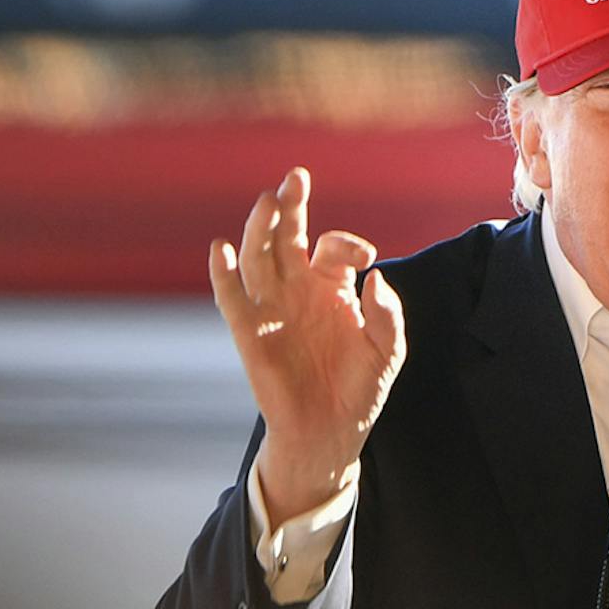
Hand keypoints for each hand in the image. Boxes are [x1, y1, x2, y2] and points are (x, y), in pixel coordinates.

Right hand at [209, 167, 405, 525]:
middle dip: (291, 207)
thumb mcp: (387, 352)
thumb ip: (387, 315)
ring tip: (267, 202)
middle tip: (296, 178)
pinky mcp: (249, 331)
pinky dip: (223, 274)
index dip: (346, 243)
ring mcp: (272, 307)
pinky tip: (221, 249)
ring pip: (258, 257)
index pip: (333, 248)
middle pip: (288, 237)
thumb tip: (376, 278)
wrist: (329, 430)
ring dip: (260, 229)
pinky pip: (231, 297)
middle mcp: (298, 289)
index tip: (364, 256)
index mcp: (332, 287)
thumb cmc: (359, 389)